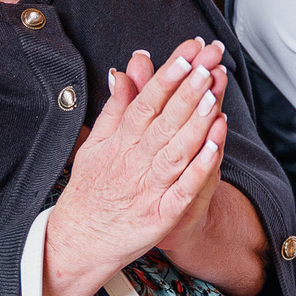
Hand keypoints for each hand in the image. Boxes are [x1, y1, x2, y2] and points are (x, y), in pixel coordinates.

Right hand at [41, 38, 230, 295]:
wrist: (80, 241)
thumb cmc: (90, 190)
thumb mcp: (95, 143)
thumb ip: (114, 107)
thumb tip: (123, 71)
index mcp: (119, 142)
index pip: (145, 102)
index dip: (166, 77)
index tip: (185, 55)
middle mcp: (133, 161)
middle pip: (163, 121)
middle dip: (186, 91)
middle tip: (206, 65)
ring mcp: (148, 188)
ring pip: (175, 150)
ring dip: (194, 123)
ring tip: (212, 96)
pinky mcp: (161, 214)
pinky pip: (182, 189)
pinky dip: (198, 168)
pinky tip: (215, 147)